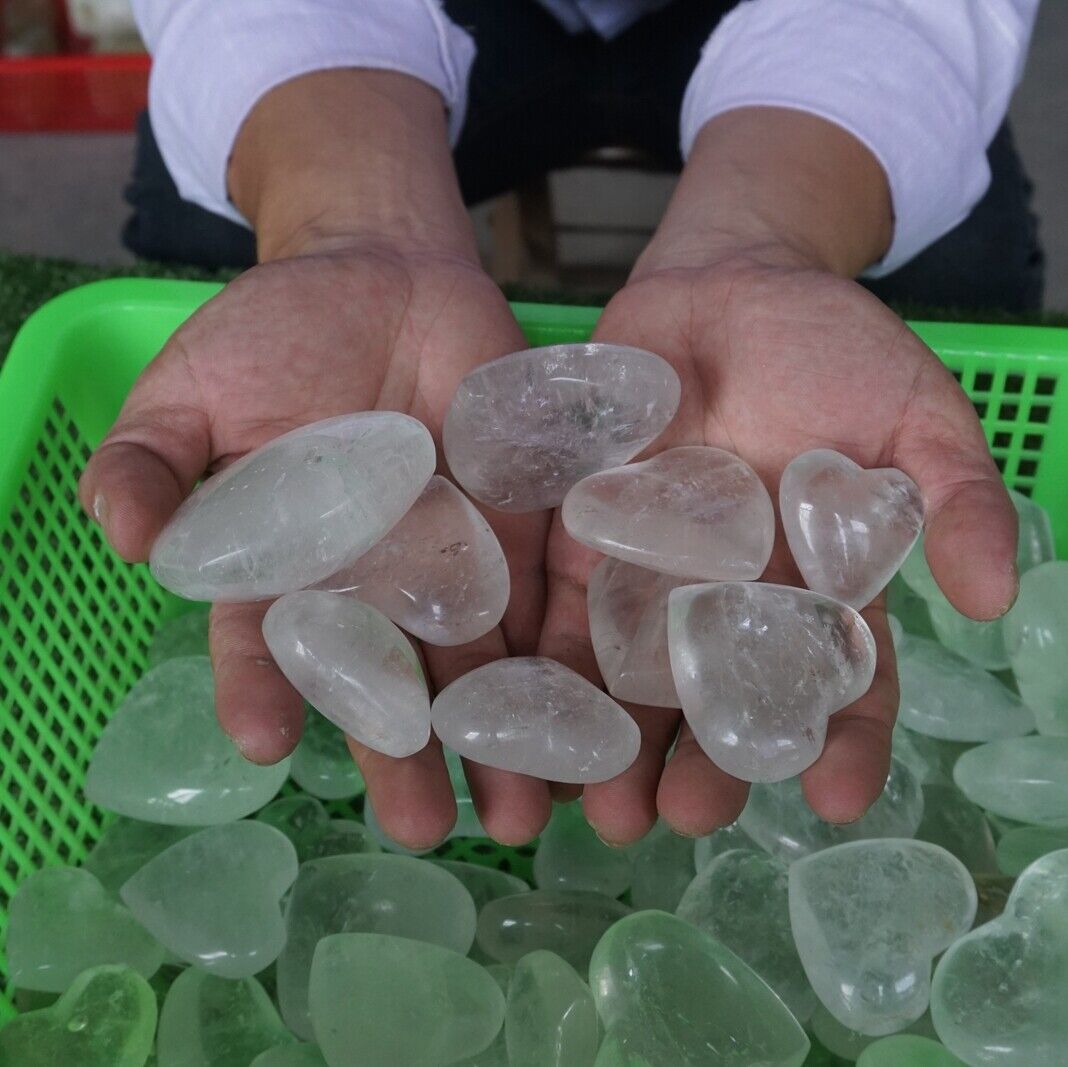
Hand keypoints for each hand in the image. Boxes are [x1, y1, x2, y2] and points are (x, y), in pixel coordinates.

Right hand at [80, 72, 555, 849]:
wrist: (384, 272)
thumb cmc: (277, 330)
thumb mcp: (192, 387)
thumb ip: (150, 459)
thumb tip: (123, 537)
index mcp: (292, 561)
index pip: (272, 640)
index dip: (263, 689)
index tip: (267, 744)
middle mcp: (378, 578)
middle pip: (392, 677)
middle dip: (407, 753)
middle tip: (428, 829)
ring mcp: (457, 557)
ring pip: (478, 659)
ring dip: (501, 735)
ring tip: (523, 814)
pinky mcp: (524, 524)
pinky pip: (549, 590)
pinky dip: (566, 652)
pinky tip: (587, 716)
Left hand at [540, 111, 1016, 844]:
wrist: (727, 281)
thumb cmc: (832, 347)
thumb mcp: (914, 413)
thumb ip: (955, 495)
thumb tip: (996, 597)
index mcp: (814, 585)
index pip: (836, 679)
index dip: (842, 740)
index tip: (833, 798)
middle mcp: (728, 599)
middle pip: (717, 696)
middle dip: (702, 758)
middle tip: (681, 816)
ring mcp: (650, 573)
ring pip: (632, 674)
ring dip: (613, 739)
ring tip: (598, 808)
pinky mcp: (582, 539)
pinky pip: (559, 607)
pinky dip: (543, 661)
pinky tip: (524, 716)